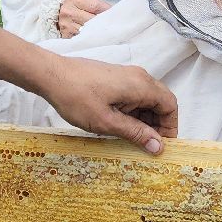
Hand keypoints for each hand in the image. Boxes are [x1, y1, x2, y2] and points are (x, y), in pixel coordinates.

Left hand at [35, 55, 177, 153]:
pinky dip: (132, 112)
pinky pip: (133, 96)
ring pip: (146, 100)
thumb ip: (136, 133)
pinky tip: (119, 125)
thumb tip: (158, 146)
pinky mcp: (115, 78)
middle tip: (146, 145)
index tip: (162, 145)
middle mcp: (138, 77)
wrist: (50, 75)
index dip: (170, 126)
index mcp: (141, 85)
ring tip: (130, 138)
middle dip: (157, 125)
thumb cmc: (77, 97)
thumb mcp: (107, 122)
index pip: (170, 105)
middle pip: (160, 102)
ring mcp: (126, 76)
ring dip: (143, 120)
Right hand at [56, 0, 111, 37]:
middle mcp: (68, 11)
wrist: (55, 13)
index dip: (107, 11)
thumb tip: (115, 13)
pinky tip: (94, 38)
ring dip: (97, 32)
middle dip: (103, 23)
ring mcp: (66, 24)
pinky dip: (89, 38)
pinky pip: (82, 38)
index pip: (95, 6)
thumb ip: (99, 5)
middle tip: (112, 27)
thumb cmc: (75, 5)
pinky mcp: (65, 35)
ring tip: (103, 33)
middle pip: (92, 20)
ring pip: (88, 31)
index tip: (115, 16)